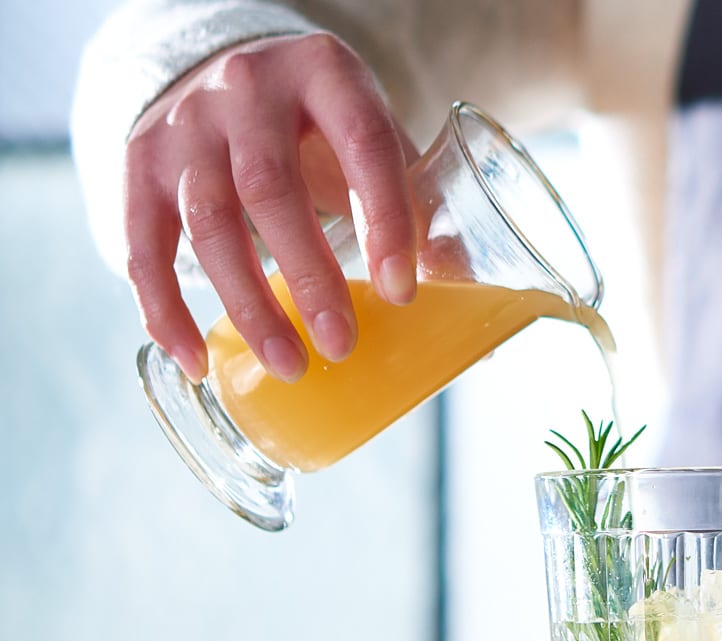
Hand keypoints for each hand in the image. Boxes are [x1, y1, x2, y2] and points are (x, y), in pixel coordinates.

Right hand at [124, 32, 417, 382]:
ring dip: (248, 305)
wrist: (232, 76)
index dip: (384, 220)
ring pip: (208, 221)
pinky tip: (198, 360)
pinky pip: (143, 244)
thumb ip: (415, 198)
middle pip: (270, 189)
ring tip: (289, 365)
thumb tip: (460, 284)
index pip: (362, 145)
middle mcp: (246, 88)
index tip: (401, 292)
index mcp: (325, 72)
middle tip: (341, 346)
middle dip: (309, 277)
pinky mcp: (138, 161)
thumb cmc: (323, 124)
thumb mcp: (374, 136)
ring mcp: (185, 123)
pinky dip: (165, 309)